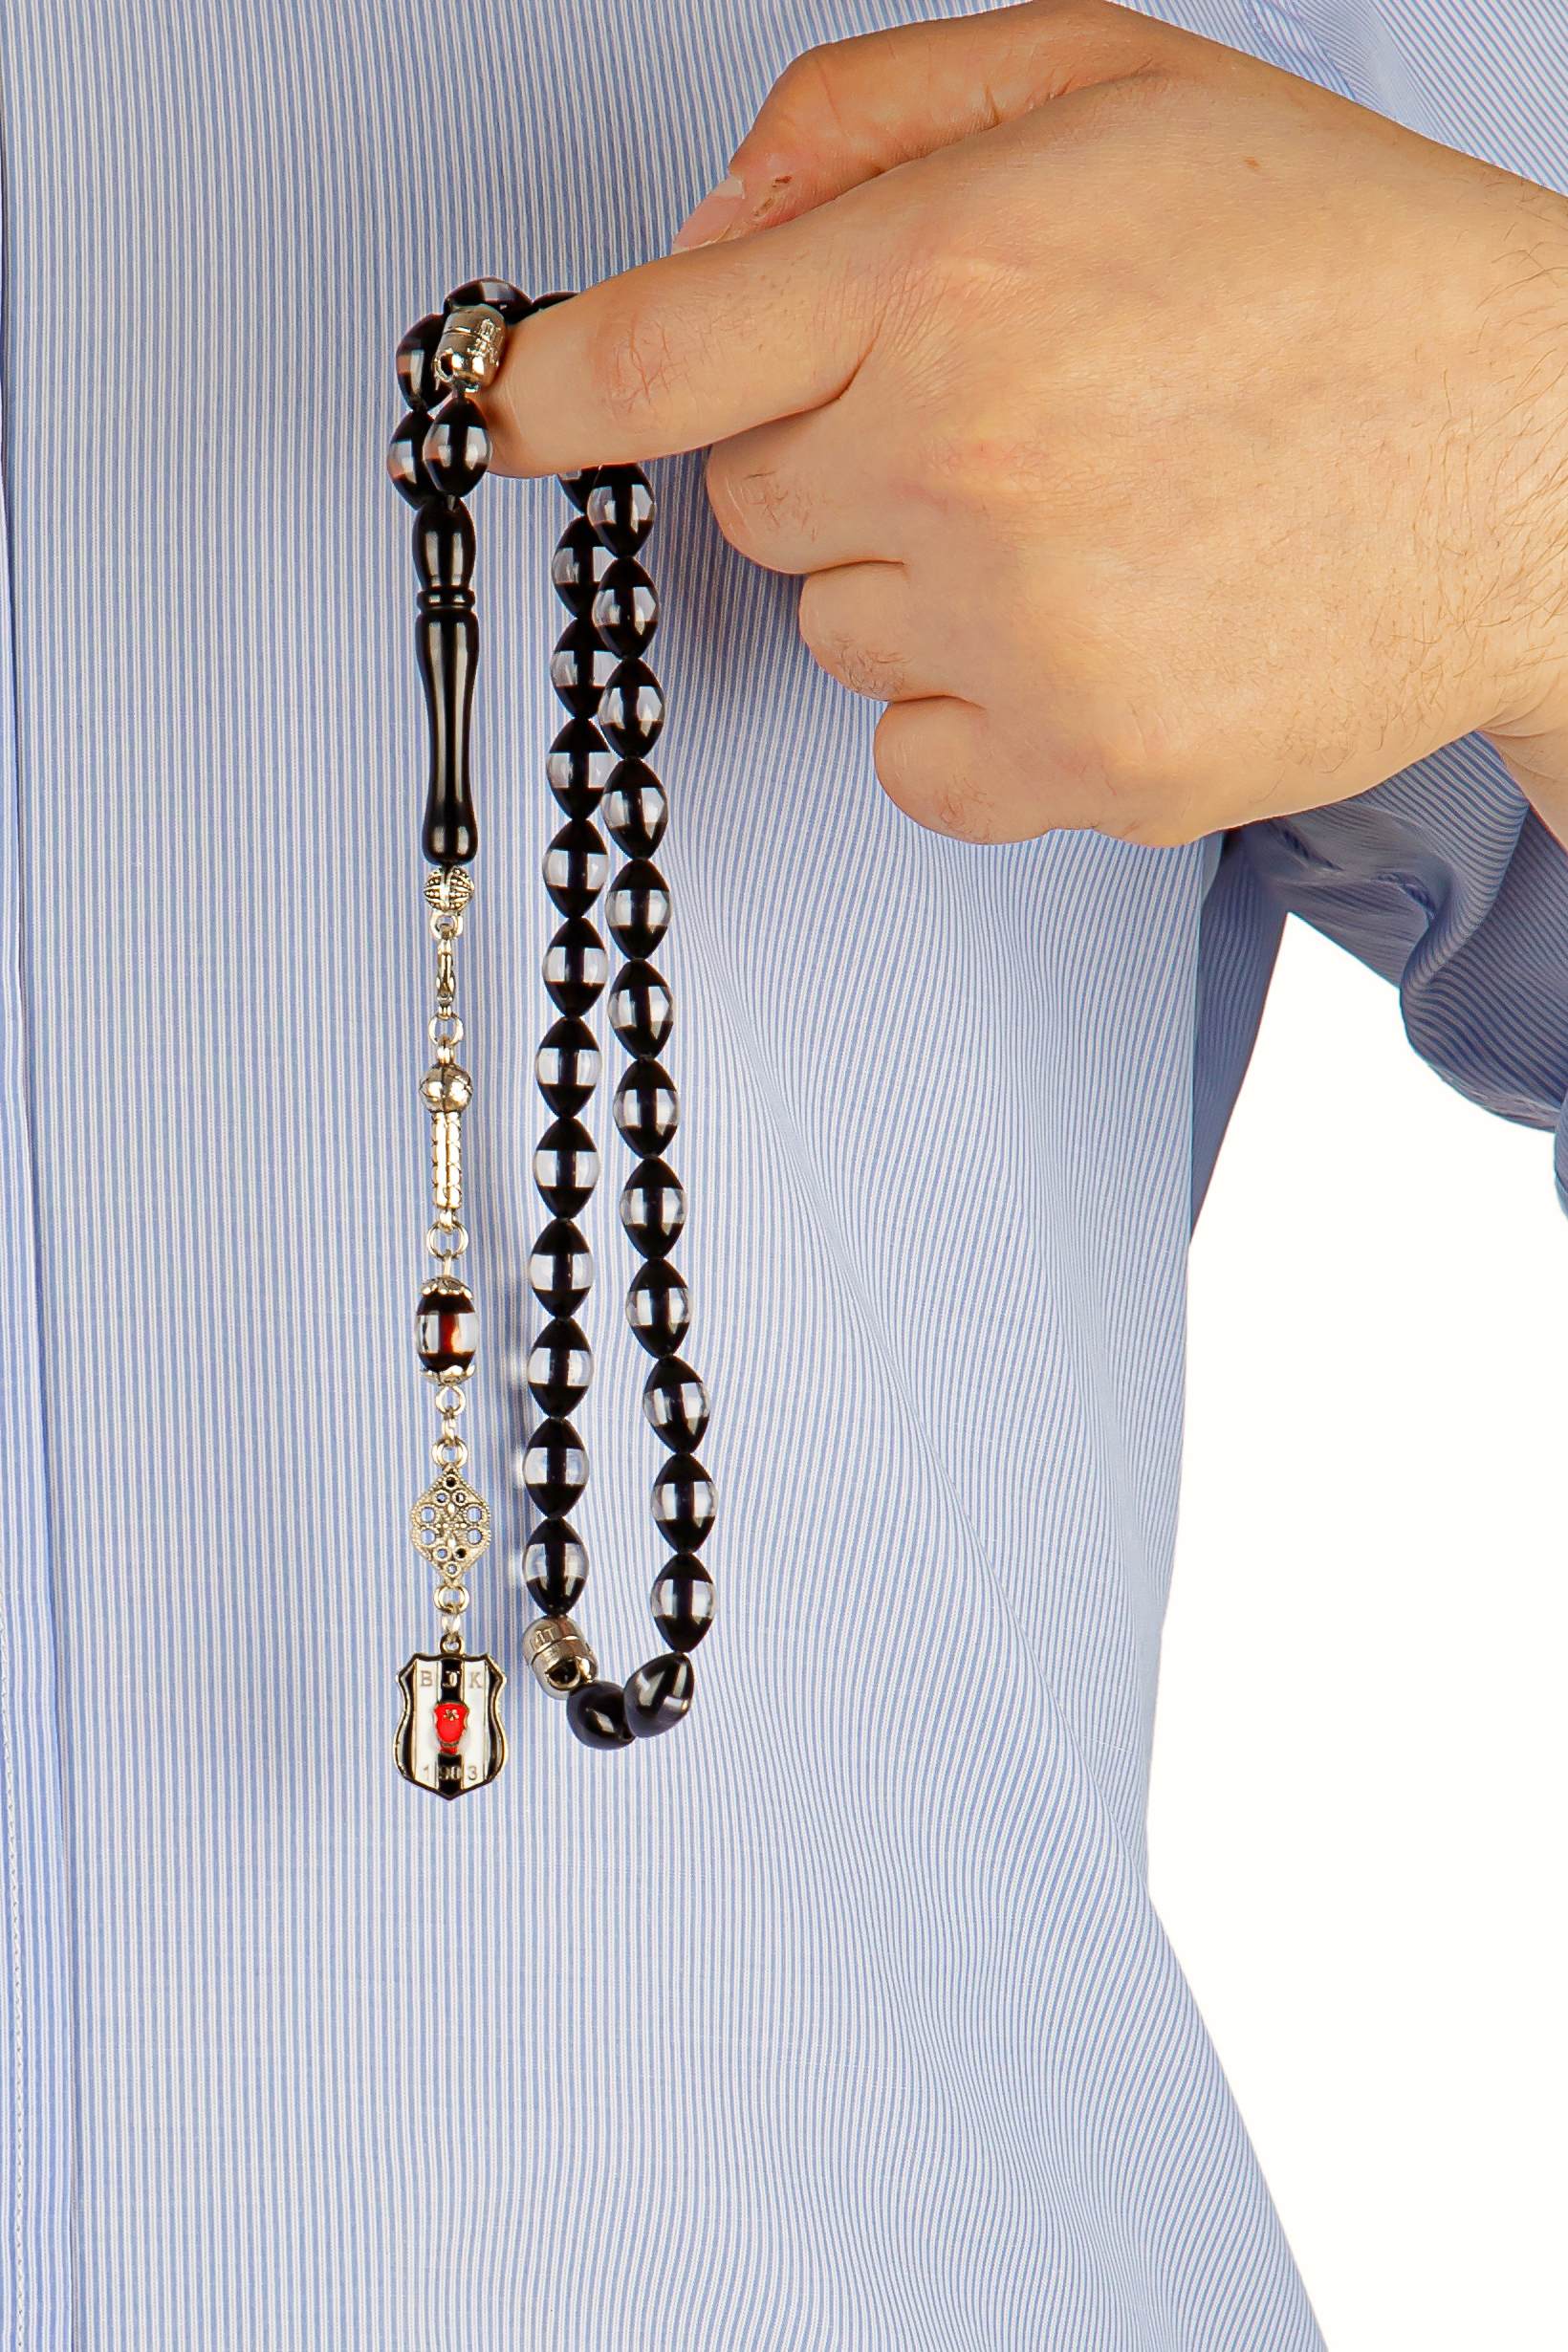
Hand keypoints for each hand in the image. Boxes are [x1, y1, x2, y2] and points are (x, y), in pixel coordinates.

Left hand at [479, 0, 1567, 846]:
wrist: (1538, 457)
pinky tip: (1093, 628)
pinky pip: (914, 759)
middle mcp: (965, 459)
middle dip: (840, 457)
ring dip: (922, 582)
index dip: (539, 396)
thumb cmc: (1343, 267)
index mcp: (948, 271)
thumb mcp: (1112, 81)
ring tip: (1097, 520)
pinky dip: (971, 712)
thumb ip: (869, 121)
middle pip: (753, 504)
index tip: (494, 419)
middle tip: (1008, 418)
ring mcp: (1024, 631)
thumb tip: (709, 232)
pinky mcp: (1084, 762)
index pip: (642, 361)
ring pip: (840, 634)